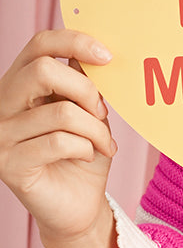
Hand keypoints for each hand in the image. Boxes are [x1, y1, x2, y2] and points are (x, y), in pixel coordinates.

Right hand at [0, 30, 117, 247]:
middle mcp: (3, 104)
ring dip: (95, 129)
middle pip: (43, 70)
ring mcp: (1, 135)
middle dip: (86, 90)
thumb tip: (96, 52)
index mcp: (21, 83)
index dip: (74, 41)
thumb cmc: (83, 154)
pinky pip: (59, 142)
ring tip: (104, 143)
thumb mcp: (88, 112)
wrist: (77, 205)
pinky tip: (89, 156)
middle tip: (102, 112)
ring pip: (61, 112)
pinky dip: (86, 148)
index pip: (39, 45)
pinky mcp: (10, 164)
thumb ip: (85, 83)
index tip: (107, 56)